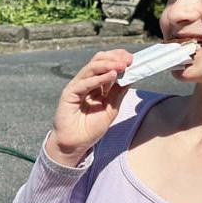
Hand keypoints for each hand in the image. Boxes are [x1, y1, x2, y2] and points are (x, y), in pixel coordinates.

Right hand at [46, 49, 131, 165]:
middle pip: (98, 61)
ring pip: (91, 68)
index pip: (107, 65)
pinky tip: (110, 76)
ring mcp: (77, 86)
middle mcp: (86, 82)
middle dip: (114, 58)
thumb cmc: (90, 128)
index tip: (132, 59)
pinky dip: (98, 78)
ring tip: (122, 66)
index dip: (118, 59)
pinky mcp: (69, 93)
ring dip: (108, 65)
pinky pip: (84, 83)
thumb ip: (118, 93)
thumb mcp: (111, 109)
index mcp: (97, 84)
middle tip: (128, 60)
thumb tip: (130, 77)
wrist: (75, 144)